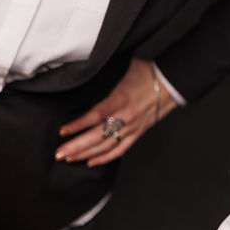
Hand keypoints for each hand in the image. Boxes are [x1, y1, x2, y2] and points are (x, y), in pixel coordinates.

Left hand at [55, 58, 173, 166]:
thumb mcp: (122, 67)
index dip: (78, 125)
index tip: (62, 132)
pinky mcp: (138, 133)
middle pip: (98, 136)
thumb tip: (83, 72)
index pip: (96, 115)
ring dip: (86, 154)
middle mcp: (126, 116)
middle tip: (59, 154)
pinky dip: (105, 158)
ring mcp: (132, 127)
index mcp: (120, 98)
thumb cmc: (145, 73)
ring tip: (68, 158)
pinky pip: (120, 149)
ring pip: (107, 146)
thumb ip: (103, 74)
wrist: (170, 83)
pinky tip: (90, 162)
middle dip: (77, 147)